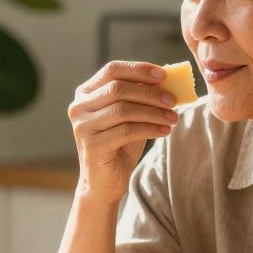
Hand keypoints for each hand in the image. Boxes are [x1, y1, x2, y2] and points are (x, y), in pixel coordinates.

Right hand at [69, 61, 178, 204]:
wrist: (104, 182)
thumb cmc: (119, 145)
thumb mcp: (130, 116)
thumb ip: (140, 97)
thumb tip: (168, 79)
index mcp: (86, 93)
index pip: (112, 70)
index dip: (138, 69)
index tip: (163, 75)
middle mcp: (79, 107)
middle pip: (118, 89)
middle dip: (150, 93)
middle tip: (173, 100)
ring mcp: (83, 126)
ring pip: (123, 110)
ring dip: (153, 112)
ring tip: (173, 118)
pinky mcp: (92, 145)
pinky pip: (126, 130)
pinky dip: (150, 129)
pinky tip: (165, 131)